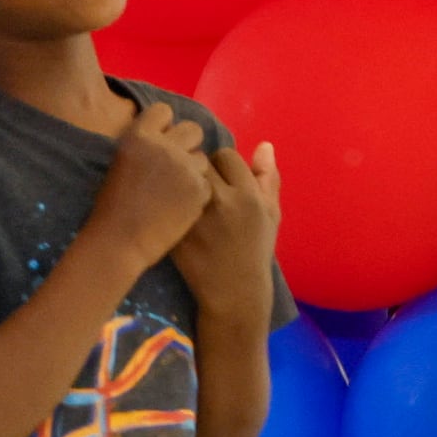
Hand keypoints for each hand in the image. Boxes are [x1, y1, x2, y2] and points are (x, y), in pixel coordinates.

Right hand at [91, 101, 214, 267]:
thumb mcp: (121, 164)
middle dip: (188, 144)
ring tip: (178, 192)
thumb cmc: (112, 208)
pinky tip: (183, 208)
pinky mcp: (200, 189)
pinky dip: (198, 193)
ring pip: (203, 158)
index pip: (163, 111)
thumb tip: (165, 138)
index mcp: (139, 136)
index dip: (165, 126)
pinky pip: (207, 183)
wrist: (120, 242)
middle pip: (192, 129)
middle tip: (178, 166)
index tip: (163, 142)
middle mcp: (164, 145)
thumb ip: (145, 147)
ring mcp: (185, 166)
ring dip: (194, 171)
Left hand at [174, 139, 283, 321]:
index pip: (226, 154)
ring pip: (179, 176)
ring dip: (180, 180)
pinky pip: (166, 199)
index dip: (222, 164)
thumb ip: (268, 178)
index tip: (221, 177)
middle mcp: (221, 201)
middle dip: (198, 168)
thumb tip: (265, 144)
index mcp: (248, 195)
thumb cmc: (255, 250)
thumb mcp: (271, 215)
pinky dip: (167, 200)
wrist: (234, 292)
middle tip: (200, 183)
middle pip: (199, 161)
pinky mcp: (176, 229)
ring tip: (184, 194)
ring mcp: (195, 216)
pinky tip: (172, 209)